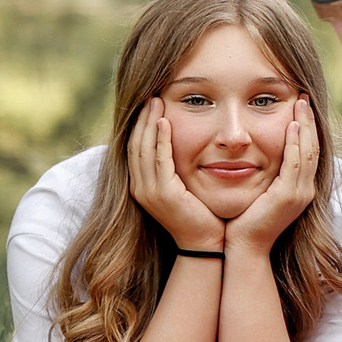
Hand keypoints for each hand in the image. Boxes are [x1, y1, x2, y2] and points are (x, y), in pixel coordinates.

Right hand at [125, 97, 225, 250]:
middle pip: (136, 145)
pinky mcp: (163, 194)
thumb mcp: (184, 188)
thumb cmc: (201, 215)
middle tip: (152, 96)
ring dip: (149, 123)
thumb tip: (183, 147)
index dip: (141, 126)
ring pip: (144, 149)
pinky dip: (161, 139)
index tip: (150, 105)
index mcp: (143, 186)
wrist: (205, 244)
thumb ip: (177, 169)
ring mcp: (149, 192)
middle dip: (143, 119)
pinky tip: (165, 122)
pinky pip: (159, 160)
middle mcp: (140, 188)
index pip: (136, 149)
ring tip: (156, 102)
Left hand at [225, 102, 317, 253]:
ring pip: (308, 151)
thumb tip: (252, 153)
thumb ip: (263, 174)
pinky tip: (292, 125)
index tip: (300, 106)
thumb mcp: (258, 192)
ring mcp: (300, 193)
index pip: (308, 151)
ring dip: (305, 125)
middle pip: (314, 147)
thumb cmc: (244, 222)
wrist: (243, 248)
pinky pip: (296, 163)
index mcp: (299, 188)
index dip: (306, 127)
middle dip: (309, 120)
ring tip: (301, 103)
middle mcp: (305, 190)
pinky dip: (296, 143)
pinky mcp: (289, 196)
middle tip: (304, 97)